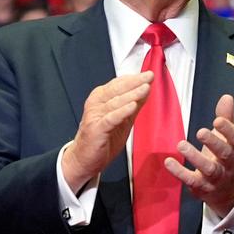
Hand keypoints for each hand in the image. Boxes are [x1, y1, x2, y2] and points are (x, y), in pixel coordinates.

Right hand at [61, 72, 153, 191]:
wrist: (84, 159)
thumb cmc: (102, 139)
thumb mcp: (122, 120)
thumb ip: (133, 105)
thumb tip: (146, 90)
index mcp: (101, 98)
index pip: (118, 84)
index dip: (134, 78)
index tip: (148, 74)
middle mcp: (96, 104)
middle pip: (117, 89)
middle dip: (135, 82)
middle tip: (149, 76)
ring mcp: (95, 115)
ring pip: (115, 102)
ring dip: (131, 94)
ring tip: (145, 88)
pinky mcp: (96, 128)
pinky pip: (111, 118)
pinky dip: (122, 111)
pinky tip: (132, 106)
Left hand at [165, 94, 233, 215]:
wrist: (226, 190)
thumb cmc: (224, 156)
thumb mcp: (227, 137)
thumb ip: (226, 118)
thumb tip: (226, 97)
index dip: (228, 130)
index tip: (217, 120)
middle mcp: (230, 165)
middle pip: (225, 154)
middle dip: (214, 143)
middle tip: (200, 131)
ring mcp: (216, 178)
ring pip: (209, 169)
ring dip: (195, 157)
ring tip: (181, 144)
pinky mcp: (202, 187)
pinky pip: (191, 180)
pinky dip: (180, 172)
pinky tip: (169, 162)